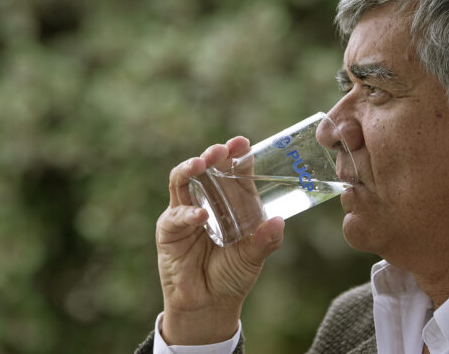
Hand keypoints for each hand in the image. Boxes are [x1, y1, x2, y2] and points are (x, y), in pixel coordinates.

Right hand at [156, 136, 284, 344]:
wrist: (209, 305)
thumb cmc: (232, 276)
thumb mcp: (254, 257)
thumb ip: (265, 241)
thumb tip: (278, 222)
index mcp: (232, 201)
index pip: (234, 170)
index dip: (237, 154)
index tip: (242, 143)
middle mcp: (208, 199)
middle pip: (206, 168)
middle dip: (213, 154)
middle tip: (221, 150)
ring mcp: (185, 211)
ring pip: (183, 180)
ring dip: (191, 168)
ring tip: (202, 164)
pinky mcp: (169, 229)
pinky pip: (176, 215)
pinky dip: (188, 213)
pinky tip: (201, 215)